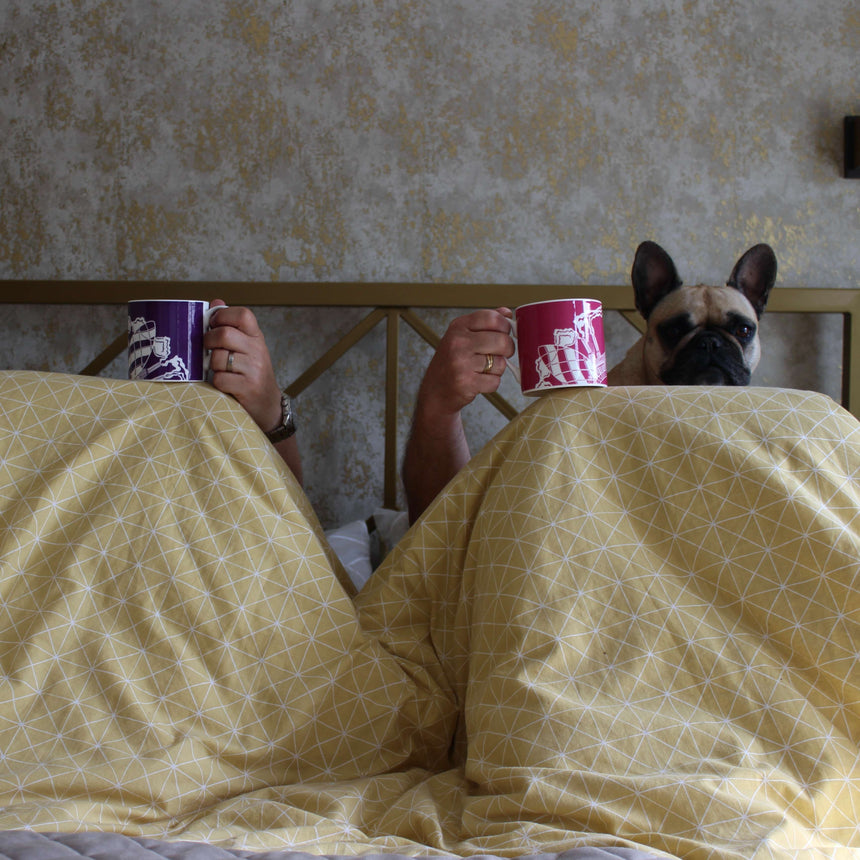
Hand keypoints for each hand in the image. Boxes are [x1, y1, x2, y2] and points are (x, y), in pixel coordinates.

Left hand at [204, 300, 281, 433]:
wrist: (268, 405)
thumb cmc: (251, 373)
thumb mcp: (246, 347)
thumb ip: (231, 326)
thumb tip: (215, 302)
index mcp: (257, 337)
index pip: (243, 315)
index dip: (223, 316)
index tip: (213, 324)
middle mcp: (258, 351)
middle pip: (224, 334)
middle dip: (208, 341)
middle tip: (207, 348)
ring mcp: (254, 369)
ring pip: (218, 358)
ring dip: (211, 365)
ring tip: (218, 369)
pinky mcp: (248, 388)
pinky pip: (220, 379)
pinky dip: (217, 382)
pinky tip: (224, 383)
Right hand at [417, 308, 514, 417]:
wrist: (435, 391)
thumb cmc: (451, 362)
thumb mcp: (461, 336)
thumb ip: (484, 323)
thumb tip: (506, 313)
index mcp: (458, 327)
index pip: (492, 318)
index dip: (505, 326)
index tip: (505, 333)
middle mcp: (458, 342)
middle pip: (502, 340)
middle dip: (508, 349)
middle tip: (501, 354)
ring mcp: (461, 363)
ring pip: (501, 363)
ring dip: (497, 369)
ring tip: (483, 369)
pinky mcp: (466, 383)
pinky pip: (495, 381)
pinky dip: (491, 383)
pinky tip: (479, 381)